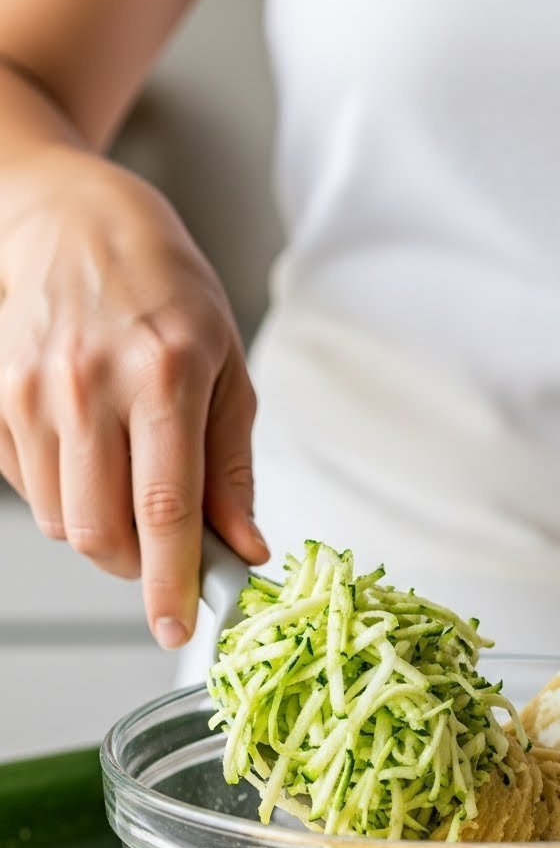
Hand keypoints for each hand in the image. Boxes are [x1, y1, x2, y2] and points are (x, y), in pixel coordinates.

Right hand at [0, 148, 267, 647]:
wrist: (72, 219)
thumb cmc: (165, 288)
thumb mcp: (227, 366)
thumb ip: (232, 466)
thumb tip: (243, 547)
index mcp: (166, 372)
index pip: (166, 507)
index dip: (172, 581)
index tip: (179, 629)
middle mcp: (91, 383)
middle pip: (102, 532)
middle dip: (138, 566)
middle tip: (164, 551)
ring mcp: (34, 390)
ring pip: (63, 521)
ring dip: (103, 530)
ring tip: (127, 477)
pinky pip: (29, 491)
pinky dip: (65, 497)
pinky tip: (88, 450)